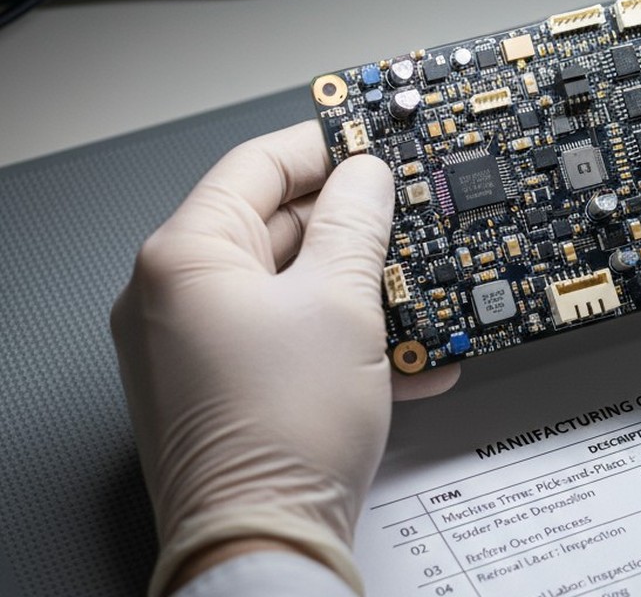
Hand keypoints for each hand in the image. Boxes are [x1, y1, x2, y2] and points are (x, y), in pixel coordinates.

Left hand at [110, 122, 458, 595]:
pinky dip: (346, 337)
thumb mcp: (341, 304)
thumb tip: (367, 177)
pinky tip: (406, 356)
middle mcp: (176, 296)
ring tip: (420, 293)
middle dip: (356, 228)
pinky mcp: (226, 387)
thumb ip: (355, 223)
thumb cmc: (281, 434)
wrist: (266, 543)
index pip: (258, 163)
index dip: (326, 145)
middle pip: (278, 225)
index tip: (375, 140)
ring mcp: (198, 345)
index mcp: (185, 257)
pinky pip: (291, 337)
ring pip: (294, 286)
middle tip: (413, 218)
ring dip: (362, 289)